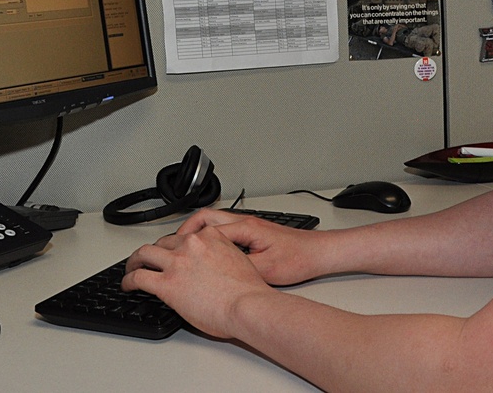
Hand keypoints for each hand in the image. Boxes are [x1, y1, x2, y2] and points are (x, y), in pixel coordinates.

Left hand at [121, 224, 272, 338]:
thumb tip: (210, 268)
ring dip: (135, 261)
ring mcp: (177, 262)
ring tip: (131, 268)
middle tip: (149, 260)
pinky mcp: (166, 283)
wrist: (246, 305)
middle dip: (155, 251)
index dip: (176, 245)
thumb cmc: (248, 291)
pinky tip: (127, 285)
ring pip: (144, 253)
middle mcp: (191, 244)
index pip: (185, 236)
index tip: (173, 252)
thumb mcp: (236, 260)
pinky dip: (128, 280)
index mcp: (210, 237)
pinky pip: (138, 277)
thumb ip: (219, 256)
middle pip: (163, 242)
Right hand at [176, 208, 325, 285]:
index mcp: (245, 228)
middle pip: (206, 217)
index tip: (173, 247)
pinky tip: (211, 254)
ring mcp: (249, 226)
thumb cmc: (299, 258)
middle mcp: (245, 222)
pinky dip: (212, 238)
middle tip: (174, 246)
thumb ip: (239, 269)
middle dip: (186, 230)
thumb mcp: (266, 269)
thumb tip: (214, 275)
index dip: (185, 236)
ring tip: (187, 249)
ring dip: (199, 232)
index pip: (206, 224)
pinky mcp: (254, 234)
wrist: (319, 253)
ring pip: (215, 222)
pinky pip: (225, 230)